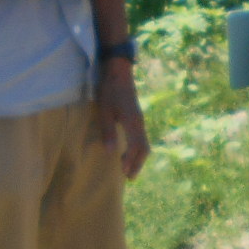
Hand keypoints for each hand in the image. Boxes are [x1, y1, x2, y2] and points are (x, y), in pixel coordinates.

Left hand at [96, 61, 150, 179]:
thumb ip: (108, 131)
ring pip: (144, 142)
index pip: (136, 148)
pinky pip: (140, 136)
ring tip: (128, 166)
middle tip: (130, 176)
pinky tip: (128, 149)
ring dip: (137, 156)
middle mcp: (139, 122)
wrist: (118, 71)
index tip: (126, 175)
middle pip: (144, 147)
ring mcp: (139, 119)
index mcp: (133, 122)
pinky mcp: (136, 116)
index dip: (131, 162)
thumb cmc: (109, 89)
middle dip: (138, 163)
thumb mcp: (105, 110)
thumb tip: (111, 152)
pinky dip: (137, 147)